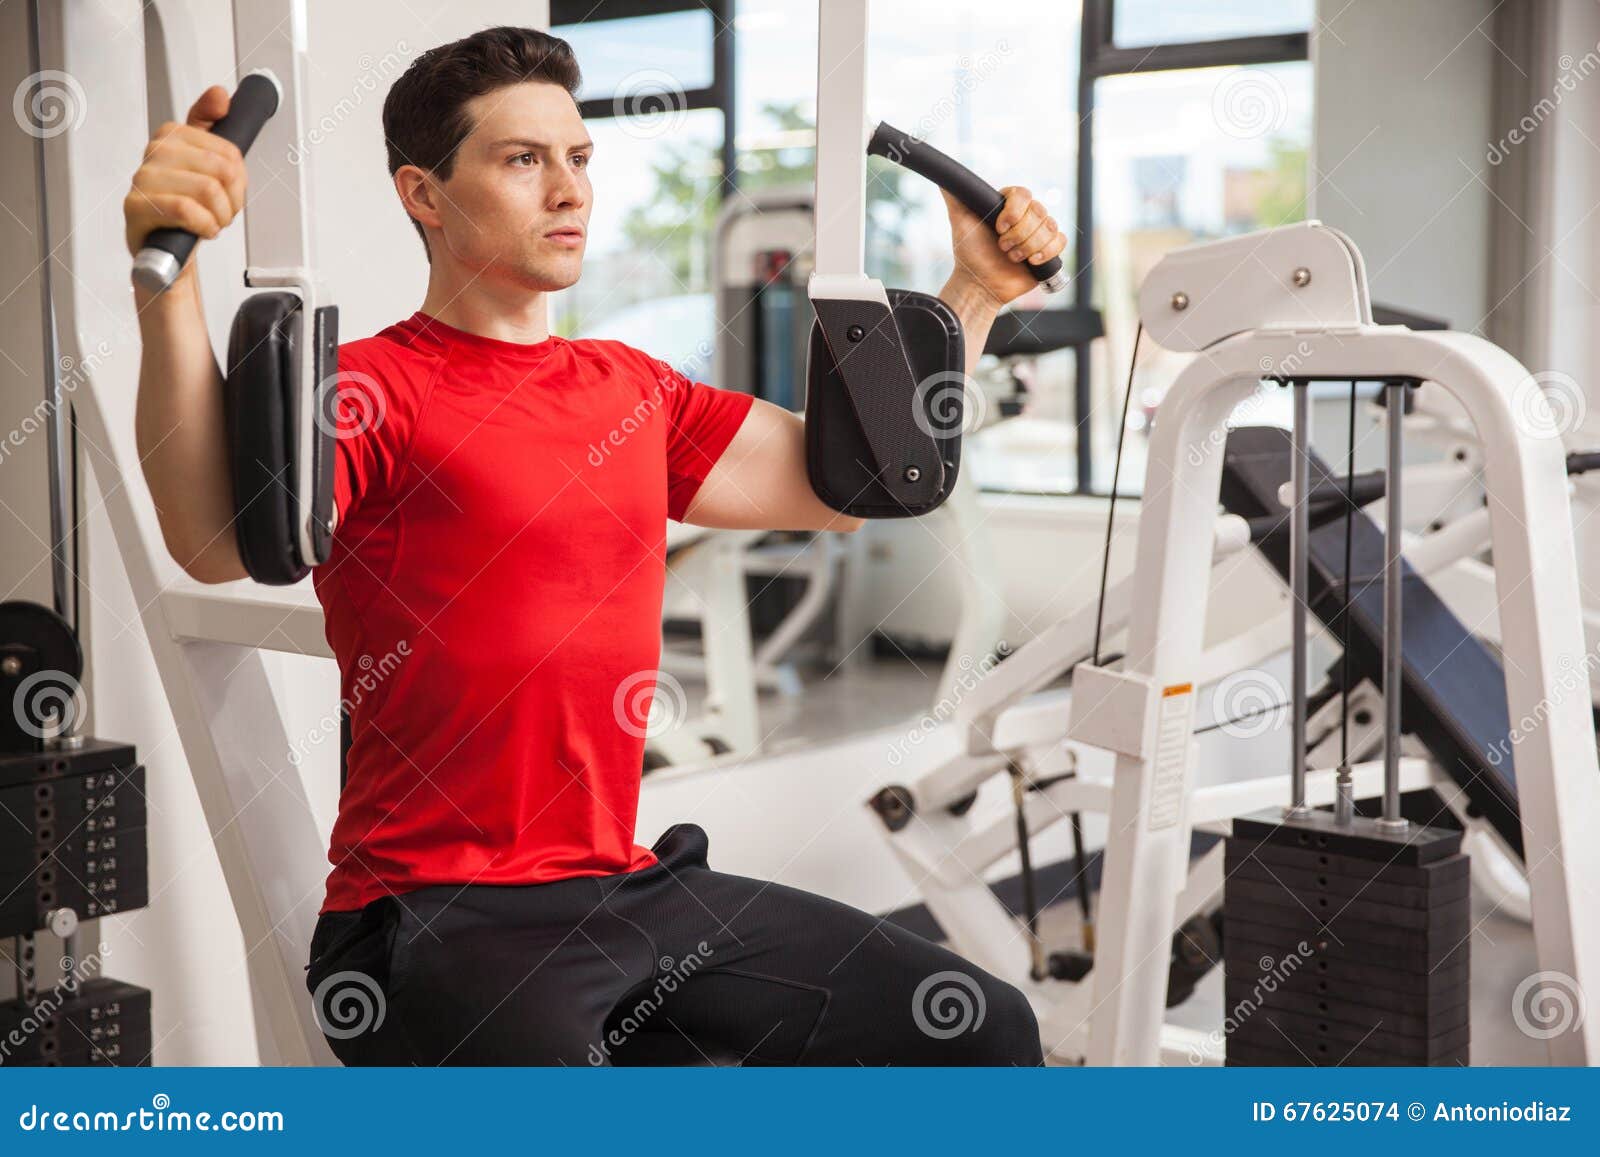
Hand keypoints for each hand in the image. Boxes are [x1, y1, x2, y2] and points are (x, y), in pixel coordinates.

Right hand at [123, 85, 247, 279]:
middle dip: (233, 200)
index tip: (230, 190)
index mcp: (172, 136)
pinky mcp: (136, 207)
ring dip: (220, 217)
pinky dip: (205, 225)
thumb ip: (213, 126)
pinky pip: (185, 209)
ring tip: (210, 222)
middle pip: (222, 169)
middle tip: (222, 211)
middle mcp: (154, 153)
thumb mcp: (207, 165)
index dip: (239, 179)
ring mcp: (142, 179)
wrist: (166, 249)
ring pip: (207, 190)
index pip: (229, 151)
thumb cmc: (187, 208)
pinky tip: (201, 230)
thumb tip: (219, 95)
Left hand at [941, 185, 1065, 309]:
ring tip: (1012, 257)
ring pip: (1049, 227)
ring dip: (1028, 246)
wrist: (981, 284)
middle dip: (1018, 235)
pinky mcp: (1049, 249)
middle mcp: (1026, 214)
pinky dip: (1046, 252)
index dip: (1014, 211)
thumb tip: (944, 177)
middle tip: (1001, 247)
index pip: (1023, 193)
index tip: (999, 228)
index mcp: (1008, 204)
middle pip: (1038, 212)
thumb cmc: (970, 254)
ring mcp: (1039, 231)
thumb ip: (955, 197)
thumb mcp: (960, 222)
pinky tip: (1031, 262)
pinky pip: (1060, 241)